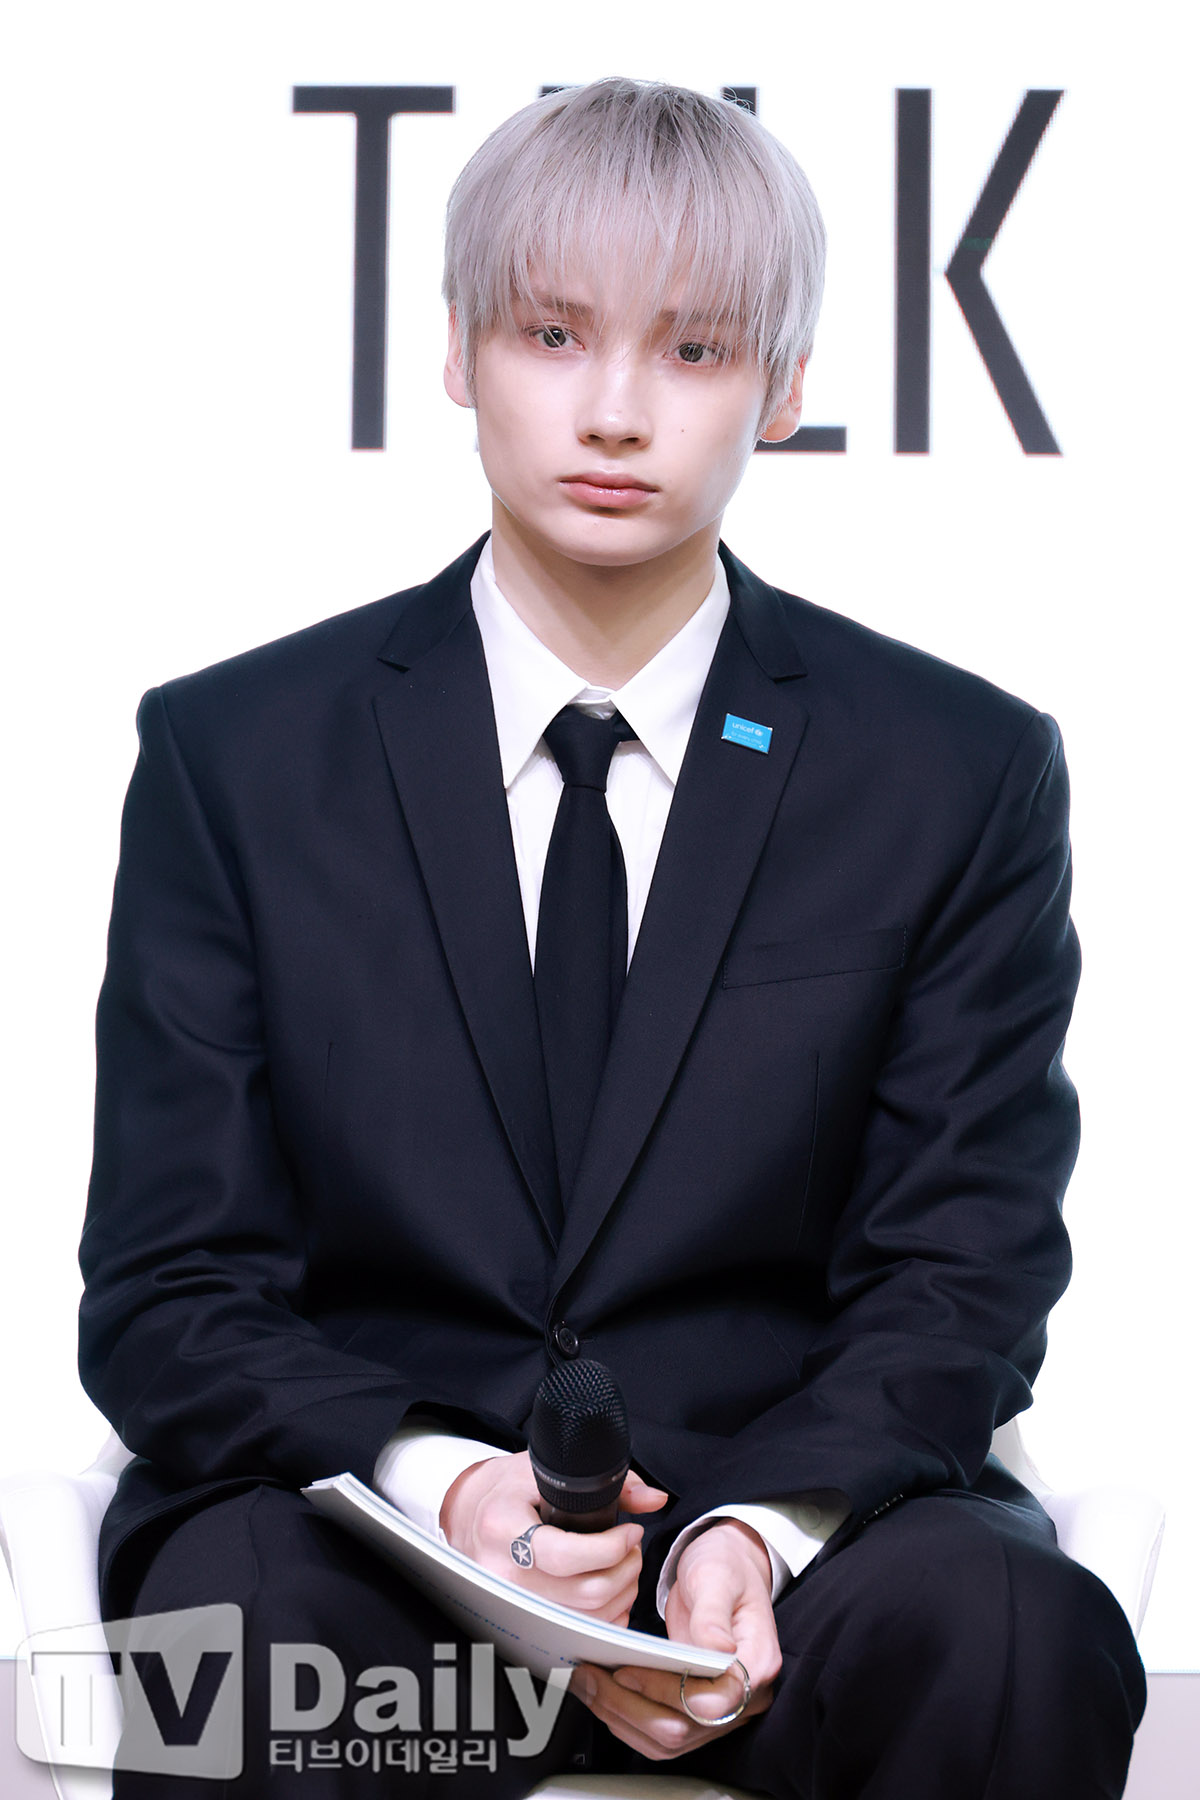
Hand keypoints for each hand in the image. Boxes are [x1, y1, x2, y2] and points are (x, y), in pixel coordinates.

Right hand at [440, 1451, 667, 1625]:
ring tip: (624, 1564)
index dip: (610, 1547)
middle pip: (584, 1592)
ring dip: (622, 1593)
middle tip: (632, 1546)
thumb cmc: (508, 1490)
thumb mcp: (547, 1470)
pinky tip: (612, 1591)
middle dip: (626, 1569)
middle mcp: (502, 1573)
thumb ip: (607, 1481)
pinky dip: (607, 1617)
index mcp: (503, 1528)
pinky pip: (577, 1635)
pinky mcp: (521, 1621)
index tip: (630, 1531)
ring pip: (586, 1619)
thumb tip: (653, 1498)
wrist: (467, 1514)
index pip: (565, 1555)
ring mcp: (511, 1603)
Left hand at [573, 1519, 779, 1758]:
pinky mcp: (696, 1708)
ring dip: (619, 1716)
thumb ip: (712, 1612)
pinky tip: (602, 1692)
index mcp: (756, 1664)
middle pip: (681, 1729)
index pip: (710, 1704)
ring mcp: (719, 1709)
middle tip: (590, 1678)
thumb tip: (718, 1647)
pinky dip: (626, 1718)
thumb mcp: (717, 1576)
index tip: (626, 1670)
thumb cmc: (727, 1567)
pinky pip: (659, 1731)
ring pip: (665, 1739)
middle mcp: (743, 1698)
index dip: (664, 1693)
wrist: (729, 1567)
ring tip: (587, 1684)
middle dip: (628, 1707)